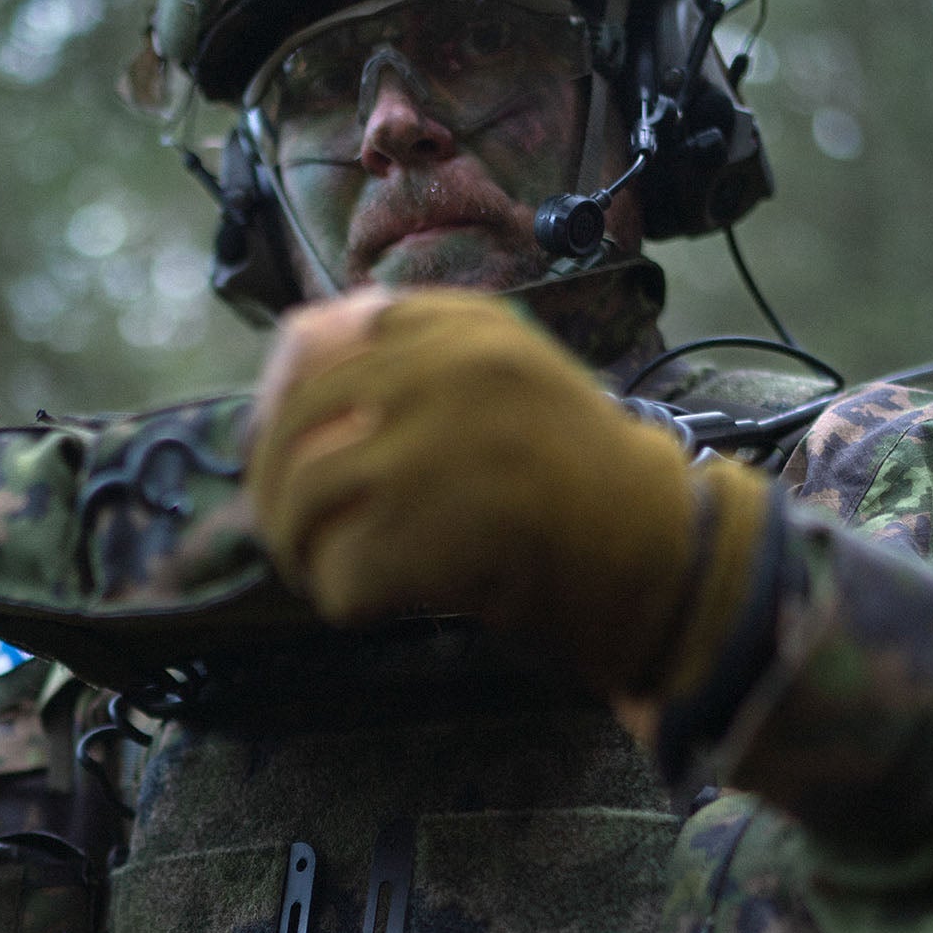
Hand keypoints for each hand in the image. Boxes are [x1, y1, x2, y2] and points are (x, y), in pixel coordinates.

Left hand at [246, 288, 773, 705]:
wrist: (659, 554)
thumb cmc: (581, 479)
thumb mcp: (513, 377)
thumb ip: (419, 361)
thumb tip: (284, 391)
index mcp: (460, 329)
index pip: (311, 340)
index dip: (280, 405)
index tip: (287, 448)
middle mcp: (440, 375)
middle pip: (291, 428)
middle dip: (273, 490)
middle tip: (287, 535)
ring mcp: (429, 455)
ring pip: (299, 503)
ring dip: (299, 552)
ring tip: (326, 573)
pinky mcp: (425, 537)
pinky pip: (337, 577)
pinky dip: (348, 600)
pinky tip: (385, 603)